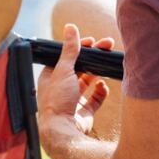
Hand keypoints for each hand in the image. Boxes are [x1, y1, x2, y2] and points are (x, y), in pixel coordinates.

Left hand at [38, 24, 112, 146]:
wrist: (63, 132)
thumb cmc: (57, 100)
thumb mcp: (64, 70)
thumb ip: (70, 49)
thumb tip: (70, 27)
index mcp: (51, 76)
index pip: (66, 56)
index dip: (79, 47)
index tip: (93, 41)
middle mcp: (61, 88)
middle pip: (80, 67)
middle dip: (93, 57)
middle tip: (107, 46)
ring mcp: (73, 100)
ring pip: (88, 81)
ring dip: (97, 72)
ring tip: (106, 63)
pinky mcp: (84, 112)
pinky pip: (95, 98)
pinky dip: (101, 91)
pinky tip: (103, 86)